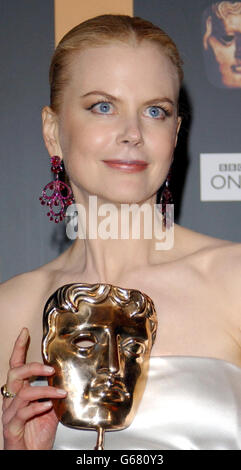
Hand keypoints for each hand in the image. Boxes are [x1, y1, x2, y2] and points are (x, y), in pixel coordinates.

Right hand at [2, 328, 66, 449]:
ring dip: (44, 390)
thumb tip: (69, 381)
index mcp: (19, 392)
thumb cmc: (36, 435)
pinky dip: (37, 407)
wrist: (29, 456)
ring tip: (59, 392)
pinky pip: (23, 412)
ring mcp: (10, 414)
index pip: (16, 366)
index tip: (25, 333)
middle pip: (14, 374)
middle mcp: (12, 400)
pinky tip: (48, 406)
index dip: (19, 348)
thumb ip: (55, 395)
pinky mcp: (12, 427)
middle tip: (50, 368)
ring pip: (22, 393)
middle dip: (32, 366)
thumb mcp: (50, 410)